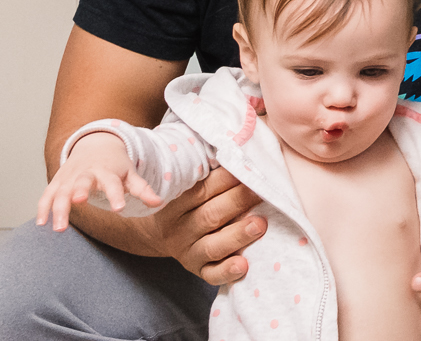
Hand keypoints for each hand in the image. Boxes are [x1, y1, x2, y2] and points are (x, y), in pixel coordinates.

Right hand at [37, 132, 158, 231]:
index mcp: (107, 171)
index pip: (113, 183)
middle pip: (82, 182)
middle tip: (79, 202)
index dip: (116, 195)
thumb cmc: (116, 164)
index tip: (119, 208)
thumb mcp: (130, 173)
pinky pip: (47, 194)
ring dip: (58, 208)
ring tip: (58, 229)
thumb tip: (159, 202)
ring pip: (61, 191)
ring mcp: (70, 177)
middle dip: (79, 191)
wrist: (96, 144)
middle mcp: (87, 172)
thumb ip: (142, 189)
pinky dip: (43, 207)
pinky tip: (41, 223)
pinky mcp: (57, 181)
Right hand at [150, 168, 267, 283]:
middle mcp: (180, 228)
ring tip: (260, 224)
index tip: (248, 167)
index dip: (226, 179)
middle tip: (261, 192)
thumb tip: (242, 146)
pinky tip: (243, 266)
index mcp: (177, 203)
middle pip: (209, 216)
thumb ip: (210, 172)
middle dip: (237, 202)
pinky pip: (211, 274)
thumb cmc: (188, 200)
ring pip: (212, 246)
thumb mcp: (188, 184)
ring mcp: (187, 251)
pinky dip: (226, 272)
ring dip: (237, 235)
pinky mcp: (197, 270)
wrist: (159, 232)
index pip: (201, 190)